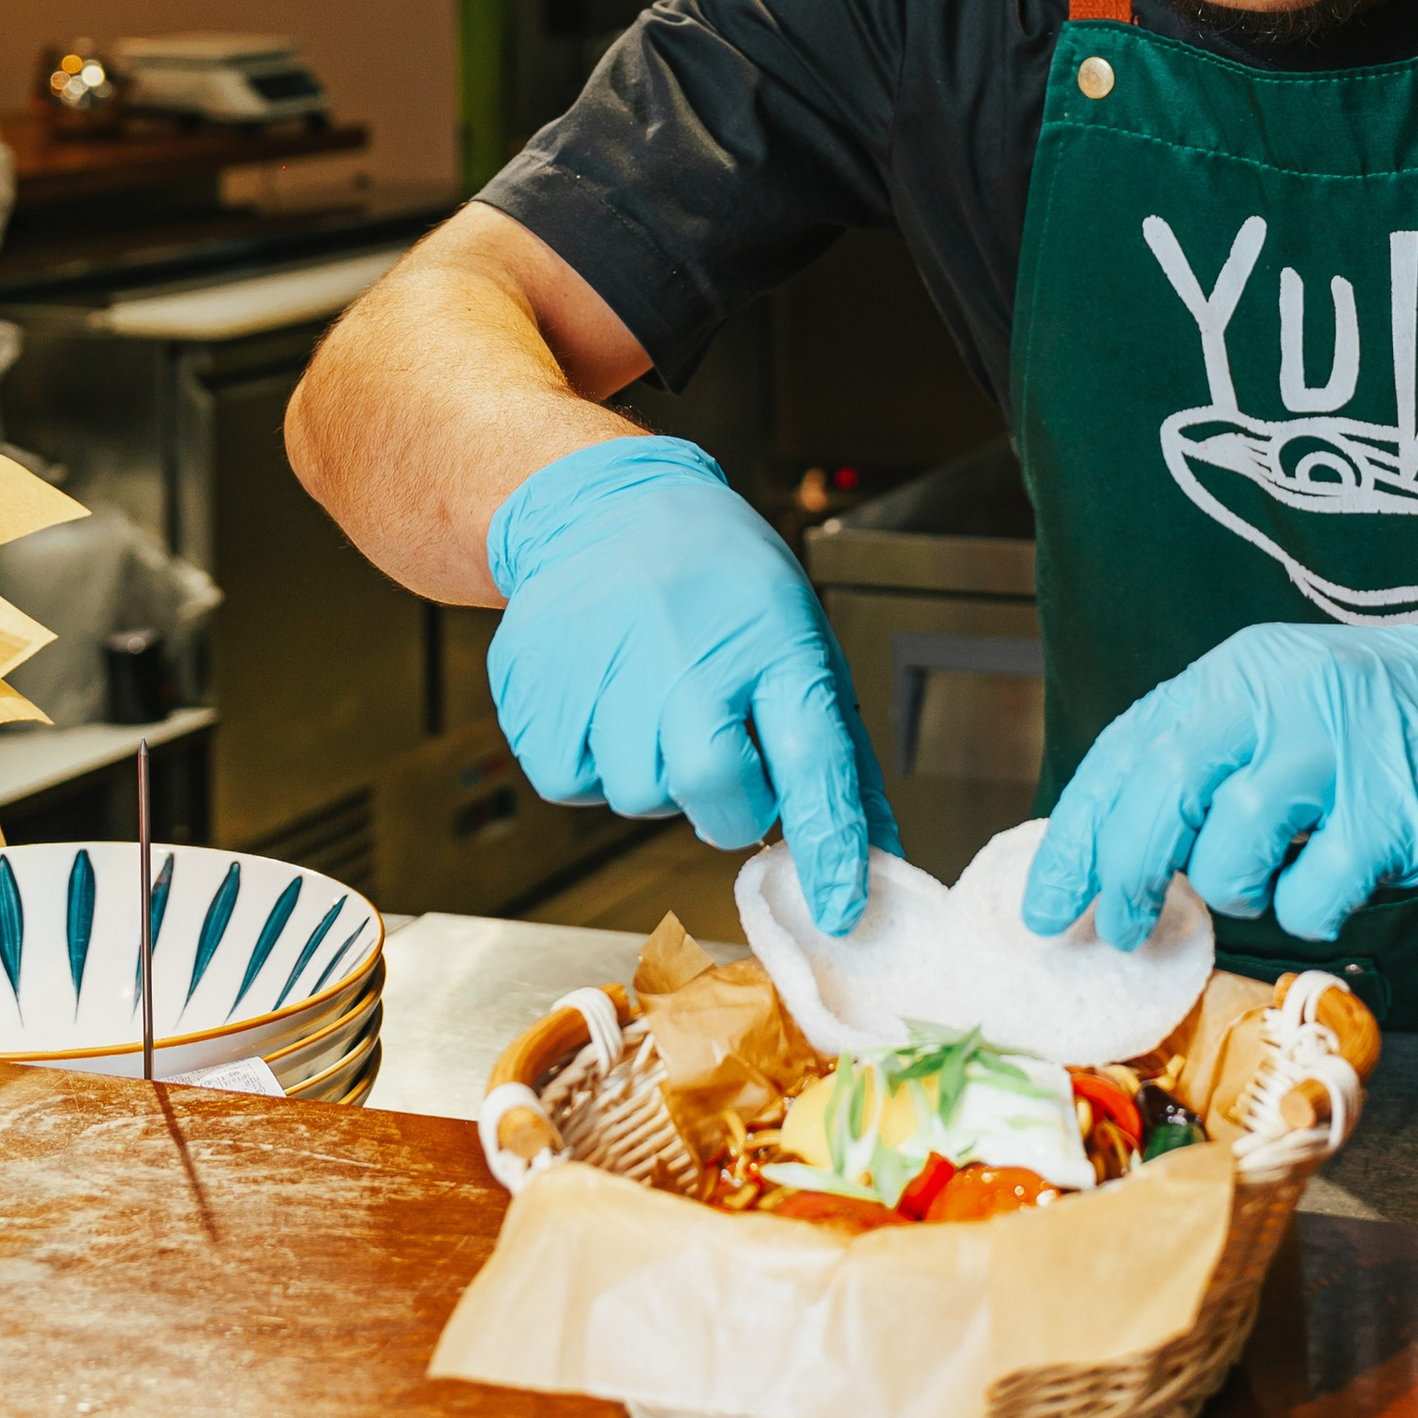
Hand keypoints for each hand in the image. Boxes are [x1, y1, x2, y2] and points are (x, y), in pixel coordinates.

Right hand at [486, 434, 897, 927]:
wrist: (605, 507)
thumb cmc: (720, 586)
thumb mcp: (800, 643)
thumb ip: (838, 758)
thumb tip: (880, 857)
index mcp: (774, 642)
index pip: (815, 762)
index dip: (830, 846)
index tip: (841, 910)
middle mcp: (689, 655)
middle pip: (715, 793)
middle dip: (726, 804)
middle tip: (720, 754)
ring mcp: (604, 668)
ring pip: (637, 797)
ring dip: (654, 775)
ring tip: (653, 699)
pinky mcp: (538, 686)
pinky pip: (569, 782)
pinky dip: (590, 761)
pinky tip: (602, 700)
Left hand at [1022, 604, 1417, 952]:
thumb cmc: (1396, 720)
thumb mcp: (1291, 703)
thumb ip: (1214, 756)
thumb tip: (1116, 849)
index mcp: (1241, 671)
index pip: (1127, 752)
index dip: (1077, 836)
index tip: (1045, 904)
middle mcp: (1280, 698)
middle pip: (1159, 799)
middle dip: (1126, 880)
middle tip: (1119, 931)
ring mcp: (1338, 754)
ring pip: (1229, 857)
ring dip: (1237, 891)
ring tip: (1278, 873)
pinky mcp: (1392, 816)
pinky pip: (1312, 898)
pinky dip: (1311, 909)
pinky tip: (1338, 881)